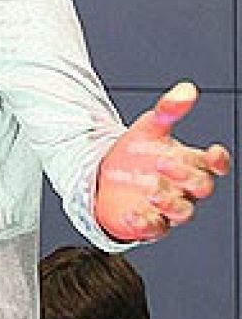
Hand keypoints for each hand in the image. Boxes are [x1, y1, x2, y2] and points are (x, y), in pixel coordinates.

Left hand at [96, 81, 230, 239]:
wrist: (102, 176)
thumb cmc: (133, 154)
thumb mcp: (148, 128)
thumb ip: (168, 110)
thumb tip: (186, 89)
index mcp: (187, 163)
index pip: (213, 165)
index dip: (217, 161)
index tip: (212, 153)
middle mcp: (182, 187)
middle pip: (201, 187)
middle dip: (186, 176)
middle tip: (162, 164)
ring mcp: (166, 207)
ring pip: (183, 211)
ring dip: (170, 202)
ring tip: (151, 192)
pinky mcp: (147, 223)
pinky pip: (153, 229)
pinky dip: (145, 223)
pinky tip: (131, 213)